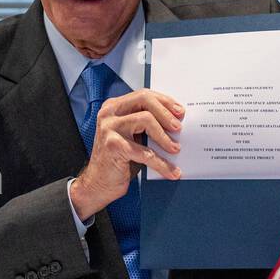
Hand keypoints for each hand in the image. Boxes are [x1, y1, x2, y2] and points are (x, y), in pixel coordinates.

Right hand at [70, 89, 183, 220]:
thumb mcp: (133, 135)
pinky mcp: (113, 146)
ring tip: (175, 149)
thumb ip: (147, 123)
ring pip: (146, 120)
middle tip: (178, 128)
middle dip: (166, 113)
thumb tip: (176, 120)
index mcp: (114, 107)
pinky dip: (161, 163)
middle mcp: (109, 114)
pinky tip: (172, 171)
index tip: (180, 111)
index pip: (143, 95)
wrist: (99, 183)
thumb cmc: (119, 158)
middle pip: (144, 100)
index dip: (165, 101)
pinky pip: (144, 152)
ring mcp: (109, 128)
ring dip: (164, 137)